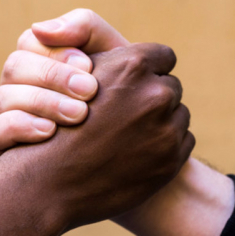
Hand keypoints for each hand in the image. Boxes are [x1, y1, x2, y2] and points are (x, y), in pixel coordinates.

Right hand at [0, 9, 234, 235]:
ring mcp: (166, 128)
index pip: (163, 56)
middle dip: (153, 98)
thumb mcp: (72, 76)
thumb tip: (133, 51)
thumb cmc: (56, 126)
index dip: (146, 71)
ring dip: (161, 123)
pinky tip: (136, 154)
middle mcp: (155, 93)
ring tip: (128, 137)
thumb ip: (106, 57)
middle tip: (127, 115)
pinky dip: (165, 147)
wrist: (51, 184)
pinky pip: (183, 141)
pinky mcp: (172, 159)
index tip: (132, 85)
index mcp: (133, 65)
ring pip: (179, 115)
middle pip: (171, 87)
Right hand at [0, 9, 128, 162]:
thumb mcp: (113, 60)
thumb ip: (85, 29)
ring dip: (44, 102)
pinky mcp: (0, 146)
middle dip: (54, 76)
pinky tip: (50, 132)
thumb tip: (41, 27)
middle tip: (89, 91)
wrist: (126, 154)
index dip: (57, 52)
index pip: (31, 42)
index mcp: (39, 60)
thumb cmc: (118, 100)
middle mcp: (17, 85)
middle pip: (16, 66)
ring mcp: (5, 115)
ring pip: (4, 97)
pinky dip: (21, 127)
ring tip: (79, 115)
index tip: (89, 66)